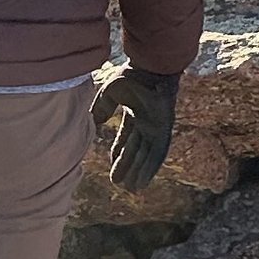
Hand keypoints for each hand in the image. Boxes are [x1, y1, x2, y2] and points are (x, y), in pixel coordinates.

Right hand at [93, 67, 177, 193]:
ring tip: (131, 189)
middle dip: (127, 167)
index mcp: (134, 113)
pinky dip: (150, 168)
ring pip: (146, 155)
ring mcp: (156, 127)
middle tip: (118, 184)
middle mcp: (146, 123)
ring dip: (139, 172)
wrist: (150, 69)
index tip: (112, 164)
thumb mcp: (110, 93)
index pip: (126, 138)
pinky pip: (158, 154)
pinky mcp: (164, 131)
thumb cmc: (131, 76)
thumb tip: (94, 121)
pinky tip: (143, 181)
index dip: (118, 154)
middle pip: (135, 150)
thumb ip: (102, 108)